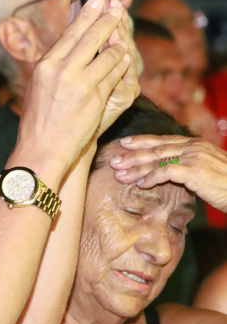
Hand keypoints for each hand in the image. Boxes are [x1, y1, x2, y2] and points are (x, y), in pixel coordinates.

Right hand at [18, 0, 132, 174]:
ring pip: (109, 55)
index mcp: (45, 65)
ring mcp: (82, 84)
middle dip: (107, 19)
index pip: (70, 33)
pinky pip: (116, 74)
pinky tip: (125, 58)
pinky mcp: (97, 98)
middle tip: (116, 6)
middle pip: (91, 38)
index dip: (87, 15)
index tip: (97, 1)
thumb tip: (69, 44)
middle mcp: (63, 71)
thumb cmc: (38, 119)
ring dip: (119, 44)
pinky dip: (122, 64)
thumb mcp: (39, 85)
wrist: (42, 148)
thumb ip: (55, 64)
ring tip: (122, 34)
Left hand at [110, 134, 226, 211]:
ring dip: (135, 167)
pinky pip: (165, 172)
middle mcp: (193, 146)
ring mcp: (193, 157)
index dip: (142, 141)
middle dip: (132, 154)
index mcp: (196, 143)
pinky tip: (141, 184)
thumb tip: (172, 170)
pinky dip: (151, 177)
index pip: (163, 139)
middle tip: (114, 160)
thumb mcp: (209, 168)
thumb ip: (191, 164)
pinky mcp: (193, 170)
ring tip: (119, 174)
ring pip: (157, 159)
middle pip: (156, 148)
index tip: (125, 143)